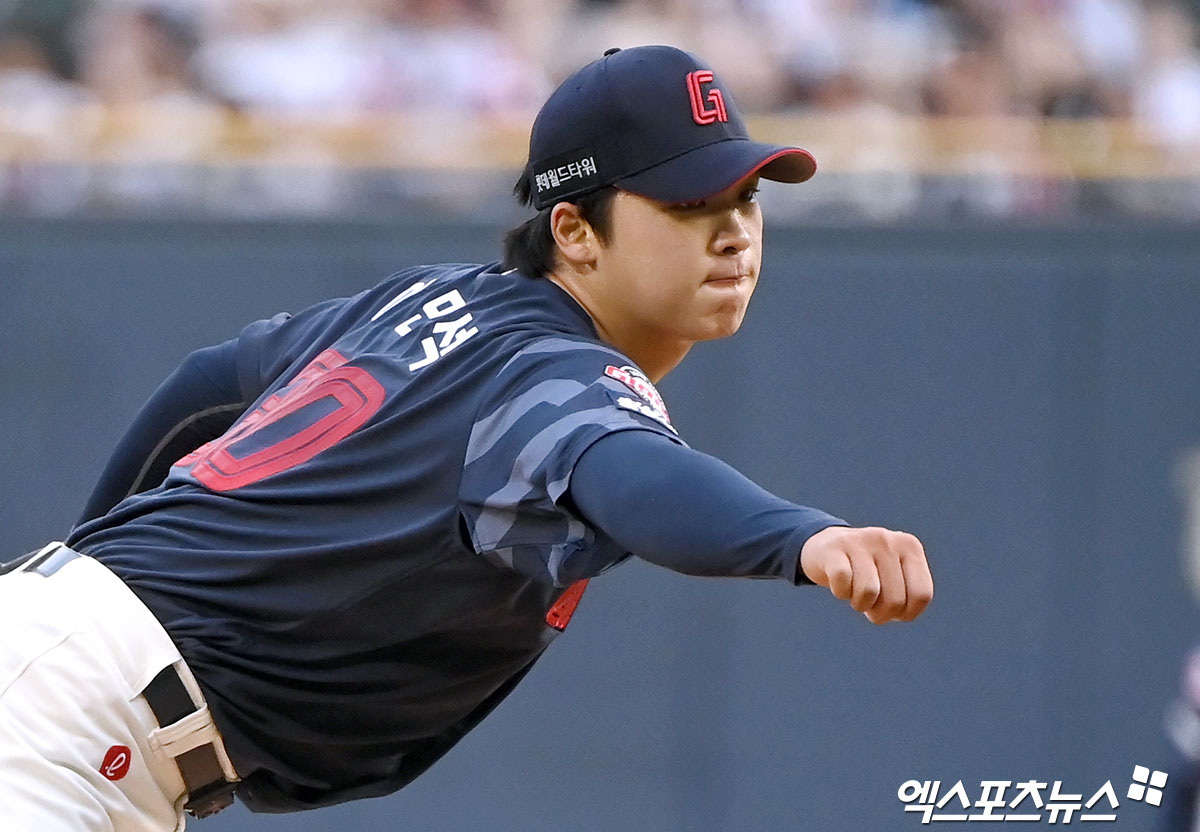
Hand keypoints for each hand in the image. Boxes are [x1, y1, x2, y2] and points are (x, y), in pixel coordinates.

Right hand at [799, 526, 932, 623]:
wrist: (826, 546)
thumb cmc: (868, 571)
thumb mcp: (895, 576)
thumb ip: (908, 594)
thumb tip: (902, 613)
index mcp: (909, 546)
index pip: (922, 595)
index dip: (905, 613)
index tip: (892, 610)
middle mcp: (887, 540)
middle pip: (895, 600)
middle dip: (880, 613)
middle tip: (870, 605)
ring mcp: (859, 541)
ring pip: (869, 592)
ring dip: (860, 604)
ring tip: (855, 595)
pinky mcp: (833, 549)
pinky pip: (843, 582)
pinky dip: (840, 592)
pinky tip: (840, 585)